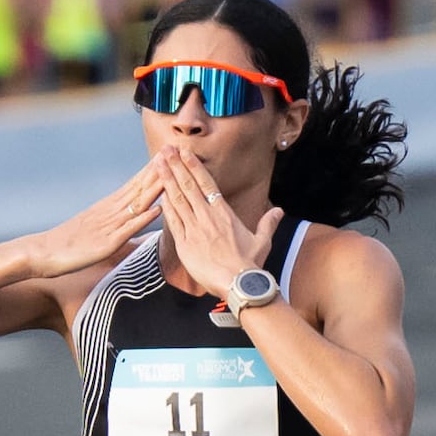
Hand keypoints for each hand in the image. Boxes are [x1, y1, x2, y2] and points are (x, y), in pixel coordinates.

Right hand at [23, 163, 163, 279]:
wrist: (45, 252)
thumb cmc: (70, 244)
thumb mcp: (97, 229)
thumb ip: (116, 224)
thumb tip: (132, 224)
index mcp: (109, 206)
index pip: (136, 182)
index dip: (154, 168)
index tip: (170, 154)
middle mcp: (111, 210)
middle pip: (140, 186)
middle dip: (159, 169)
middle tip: (176, 150)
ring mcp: (110, 224)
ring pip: (138, 202)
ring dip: (156, 187)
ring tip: (172, 171)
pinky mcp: (107, 242)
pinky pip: (128, 228)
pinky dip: (144, 218)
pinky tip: (157, 209)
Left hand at [154, 147, 279, 298]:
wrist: (238, 284)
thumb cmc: (250, 265)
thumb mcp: (262, 241)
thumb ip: (268, 223)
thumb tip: (279, 211)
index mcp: (224, 213)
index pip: (206, 184)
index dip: (194, 166)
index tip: (185, 153)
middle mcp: (207, 217)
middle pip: (188, 186)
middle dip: (175, 166)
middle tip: (165, 150)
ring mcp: (195, 230)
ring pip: (177, 200)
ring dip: (166, 180)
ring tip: (157, 164)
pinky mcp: (185, 245)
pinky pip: (172, 222)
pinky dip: (165, 207)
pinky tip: (158, 194)